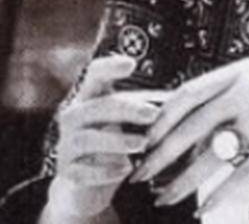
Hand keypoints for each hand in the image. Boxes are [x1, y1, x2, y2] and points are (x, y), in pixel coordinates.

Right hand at [46, 54, 163, 219]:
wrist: (86, 187)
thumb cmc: (114, 143)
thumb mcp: (125, 122)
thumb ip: (142, 107)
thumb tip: (179, 98)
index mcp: (90, 97)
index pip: (95, 74)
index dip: (110, 67)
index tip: (131, 64)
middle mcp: (74, 117)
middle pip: (98, 106)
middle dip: (127, 109)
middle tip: (153, 115)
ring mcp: (67, 144)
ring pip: (88, 138)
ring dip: (118, 141)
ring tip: (142, 144)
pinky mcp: (66, 172)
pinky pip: (83, 170)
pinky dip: (105, 170)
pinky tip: (125, 169)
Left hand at [129, 53, 248, 214]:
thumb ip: (245, 87)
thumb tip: (213, 110)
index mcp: (244, 70)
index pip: (188, 92)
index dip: (161, 117)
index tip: (146, 137)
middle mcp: (248, 89)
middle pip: (190, 125)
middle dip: (160, 153)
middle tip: (140, 174)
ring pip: (210, 153)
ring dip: (183, 179)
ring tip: (165, 197)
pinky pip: (243, 173)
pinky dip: (220, 194)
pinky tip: (205, 210)